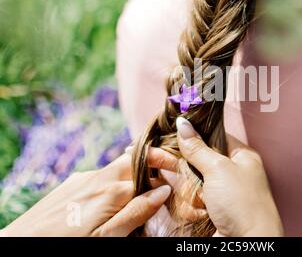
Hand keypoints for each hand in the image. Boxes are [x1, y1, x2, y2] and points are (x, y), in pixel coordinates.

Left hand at [1, 152, 171, 236]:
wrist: (19, 245)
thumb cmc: (69, 245)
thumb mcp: (108, 239)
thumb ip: (136, 212)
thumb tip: (163, 189)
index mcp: (112, 190)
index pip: (148, 166)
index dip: (166, 165)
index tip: (179, 169)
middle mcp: (99, 178)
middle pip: (134, 158)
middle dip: (151, 163)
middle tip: (165, 179)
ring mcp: (83, 179)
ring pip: (117, 169)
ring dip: (133, 176)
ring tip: (140, 196)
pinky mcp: (71, 185)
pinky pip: (100, 177)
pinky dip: (114, 184)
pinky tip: (111, 203)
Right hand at [174, 117, 282, 236]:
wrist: (247, 244)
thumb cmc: (242, 203)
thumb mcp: (218, 169)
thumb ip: (197, 147)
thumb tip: (183, 123)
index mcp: (240, 156)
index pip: (212, 137)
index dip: (194, 138)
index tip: (175, 140)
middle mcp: (230, 173)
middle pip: (196, 162)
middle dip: (190, 175)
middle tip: (193, 180)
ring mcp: (220, 193)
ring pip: (189, 184)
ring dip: (192, 195)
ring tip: (205, 204)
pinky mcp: (210, 210)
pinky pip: (189, 202)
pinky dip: (192, 209)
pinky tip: (203, 215)